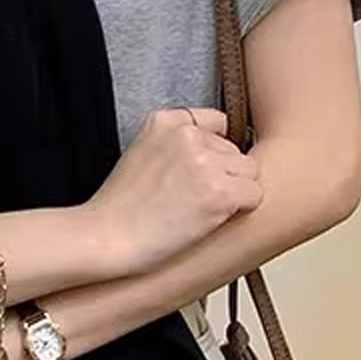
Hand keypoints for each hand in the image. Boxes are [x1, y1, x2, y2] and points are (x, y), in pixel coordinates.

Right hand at [84, 107, 261, 274]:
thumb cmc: (118, 210)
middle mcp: (188, 135)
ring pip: (249, 172)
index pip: (218, 123)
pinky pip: (255, 195)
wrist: (105, 238)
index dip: (213, 153)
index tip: (199, 173)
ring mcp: (205, 163)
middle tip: (193, 200)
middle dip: (223, 176)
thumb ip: (175, 144)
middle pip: (235, 151)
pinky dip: (240, 211)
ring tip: (199, 210)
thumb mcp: (140, 154)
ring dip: (233, 193)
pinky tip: (211, 219)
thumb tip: (216, 153)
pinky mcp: (219, 193)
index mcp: (166, 121)